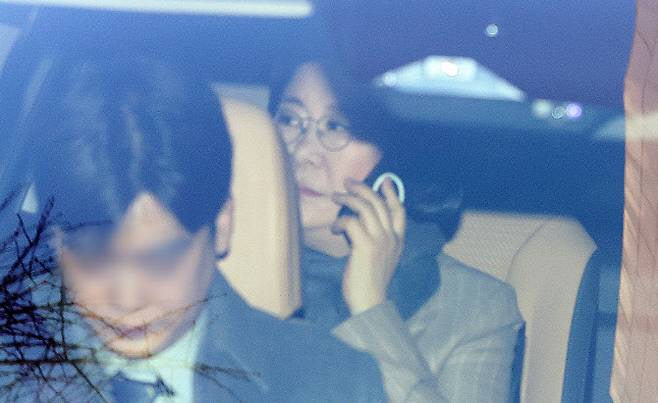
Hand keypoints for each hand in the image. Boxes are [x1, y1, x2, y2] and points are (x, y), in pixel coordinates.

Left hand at [332, 177, 405, 314]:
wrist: (370, 302)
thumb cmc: (370, 281)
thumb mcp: (381, 257)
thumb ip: (376, 238)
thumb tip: (358, 219)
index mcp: (398, 241)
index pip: (399, 211)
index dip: (392, 194)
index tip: (385, 180)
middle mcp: (392, 237)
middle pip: (379, 203)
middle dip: (363, 188)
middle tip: (348, 182)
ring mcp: (380, 241)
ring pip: (365, 207)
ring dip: (348, 199)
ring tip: (336, 196)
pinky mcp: (365, 246)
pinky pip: (351, 222)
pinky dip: (340, 221)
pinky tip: (334, 229)